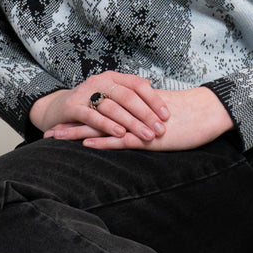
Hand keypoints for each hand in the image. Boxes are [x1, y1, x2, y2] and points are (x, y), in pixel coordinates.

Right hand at [30, 72, 169, 143]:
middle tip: (160, 130)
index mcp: (113, 77)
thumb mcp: (111, 98)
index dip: (154, 99)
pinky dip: (108, 125)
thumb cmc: (91, 106)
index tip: (166, 116)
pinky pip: (93, 116)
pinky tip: (120, 134)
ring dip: (131, 123)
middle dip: (146, 114)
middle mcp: (100, 81)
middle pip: (128, 96)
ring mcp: (85, 92)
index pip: (138, 84)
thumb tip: (160, 107)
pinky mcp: (73, 106)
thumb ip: (131, 99)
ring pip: (113, 107)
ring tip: (146, 135)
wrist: (58, 108)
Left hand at [33, 78, 231, 151]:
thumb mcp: (157, 116)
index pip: (99, 110)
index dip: (79, 117)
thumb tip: (131, 123)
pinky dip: (103, 141)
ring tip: (55, 137)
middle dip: (69, 125)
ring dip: (77, 133)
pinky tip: (87, 144)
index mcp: (130, 109)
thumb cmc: (187, 115)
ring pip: (101, 128)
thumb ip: (142, 118)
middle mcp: (130, 114)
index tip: (60, 122)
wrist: (206, 112)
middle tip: (47, 132)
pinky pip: (122, 139)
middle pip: (93, 118)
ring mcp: (137, 125)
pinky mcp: (147, 137)